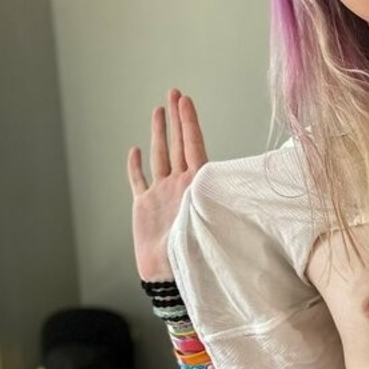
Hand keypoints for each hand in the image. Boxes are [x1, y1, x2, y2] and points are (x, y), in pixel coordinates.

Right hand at [128, 88, 208, 279]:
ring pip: (159, 156)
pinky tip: (134, 151)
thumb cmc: (193, 250)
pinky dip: (135, 166)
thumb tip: (234, 181)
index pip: (194, 145)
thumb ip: (214, 196)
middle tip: (174, 93)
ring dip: (158, 134)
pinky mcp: (145, 206)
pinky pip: (138, 181)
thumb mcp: (209, 219)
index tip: (185, 99)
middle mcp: (179, 185)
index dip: (189, 122)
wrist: (169, 275)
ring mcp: (161, 194)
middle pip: (177, 144)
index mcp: (197, 185)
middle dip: (176, 118)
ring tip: (159, 111)